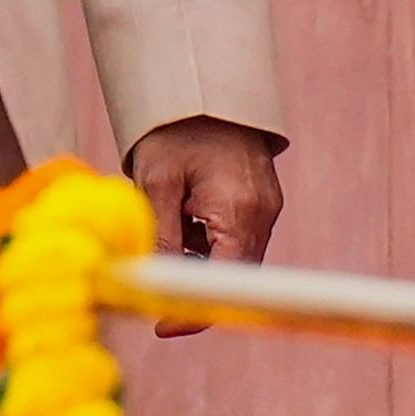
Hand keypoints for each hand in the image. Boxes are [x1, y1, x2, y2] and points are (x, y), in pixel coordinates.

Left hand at [126, 114, 284, 337]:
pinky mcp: (259, 204)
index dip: (194, 313)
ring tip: (163, 224)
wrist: (204, 88)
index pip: (224, 283)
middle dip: (191, 286)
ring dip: (195, 260)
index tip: (161, 327)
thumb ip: (161, 236)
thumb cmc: (176, 130)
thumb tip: (153, 285)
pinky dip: (204, 242)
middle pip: (231, 276)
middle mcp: (262, 216)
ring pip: (231, 259)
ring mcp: (265, 210)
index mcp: (240, 212)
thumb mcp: (156, 181)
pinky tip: (180, 216)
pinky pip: (233, 239)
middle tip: (149, 284)